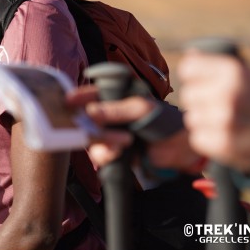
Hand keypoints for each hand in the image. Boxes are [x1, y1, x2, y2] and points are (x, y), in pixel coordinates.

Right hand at [67, 86, 200, 171]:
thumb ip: (114, 110)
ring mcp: (109, 133)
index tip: (68, 101)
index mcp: (114, 97)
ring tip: (116, 147)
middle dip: (86, 126)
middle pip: (85, 118)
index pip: (90, 94)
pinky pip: (99, 153)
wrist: (180, 148)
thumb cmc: (162, 120)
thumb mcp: (140, 110)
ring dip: (99, 143)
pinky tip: (118, 154)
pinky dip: (106, 155)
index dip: (78, 97)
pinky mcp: (113, 150)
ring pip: (90, 138)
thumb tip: (90, 112)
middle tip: (90, 131)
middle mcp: (108, 114)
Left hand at [178, 51, 249, 174]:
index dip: (195, 78)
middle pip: (187, 95)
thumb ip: (209, 63)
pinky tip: (225, 135)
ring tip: (225, 121)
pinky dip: (207, 139)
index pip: (188, 69)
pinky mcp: (226, 145)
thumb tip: (190, 54)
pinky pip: (197, 139)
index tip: (209, 83)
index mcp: (232, 71)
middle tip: (220, 105)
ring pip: (191, 118)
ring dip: (204, 121)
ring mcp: (228, 120)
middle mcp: (230, 93)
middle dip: (200, 101)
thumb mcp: (237, 73)